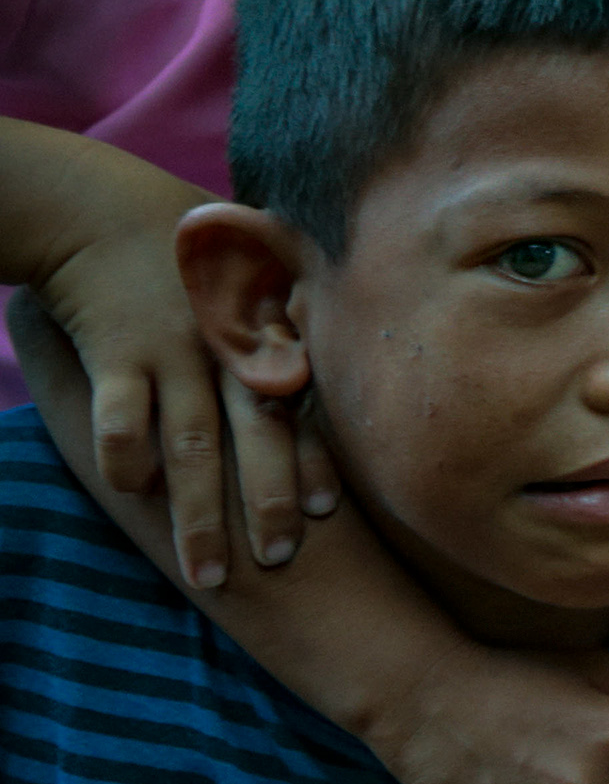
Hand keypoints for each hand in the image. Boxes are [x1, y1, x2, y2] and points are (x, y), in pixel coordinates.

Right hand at [27, 223, 334, 593]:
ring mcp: (173, 349)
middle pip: (255, 437)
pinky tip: (134, 494)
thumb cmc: (185, 253)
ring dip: (199, 514)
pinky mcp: (115, 349)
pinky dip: (126, 456)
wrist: (100, 208)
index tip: (329, 512)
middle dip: (267, 503)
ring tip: (207, 574)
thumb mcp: (250, 275)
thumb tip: (332, 377)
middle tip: (279, 563)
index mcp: (266, 333)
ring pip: (190, 444)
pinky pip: (121, 415)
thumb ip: (286, 328)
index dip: (315, 458)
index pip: (302, 408)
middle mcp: (229, 347)